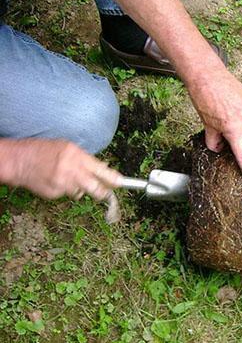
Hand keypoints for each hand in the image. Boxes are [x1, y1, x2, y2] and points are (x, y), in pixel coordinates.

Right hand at [8, 139, 122, 200]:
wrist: (19, 161)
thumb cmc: (44, 151)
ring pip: (80, 192)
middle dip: (103, 192)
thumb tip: (104, 169)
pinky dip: (64, 190)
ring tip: (66, 178)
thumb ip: (85, 159)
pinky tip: (55, 181)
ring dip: (78, 188)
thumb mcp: (67, 148)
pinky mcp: (54, 193)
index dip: (113, 178)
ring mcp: (62, 183)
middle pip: (96, 188)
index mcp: (76, 156)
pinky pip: (66, 194)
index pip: (101, 170)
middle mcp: (71, 170)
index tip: (121, 183)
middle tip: (105, 193)